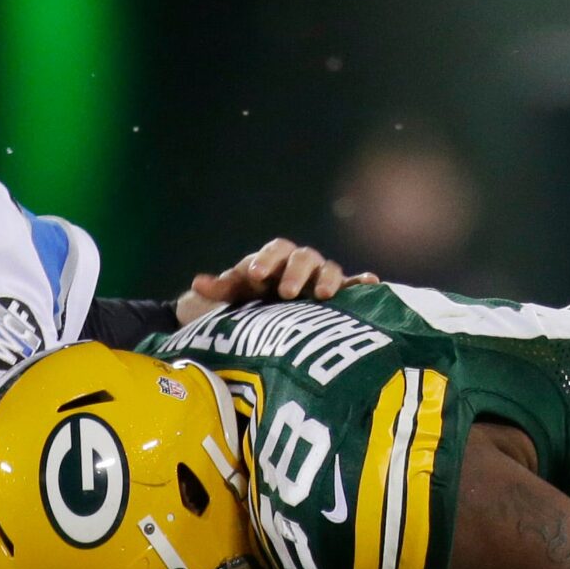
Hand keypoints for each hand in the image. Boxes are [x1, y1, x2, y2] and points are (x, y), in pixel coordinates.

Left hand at [175, 239, 378, 323]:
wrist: (265, 318)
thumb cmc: (249, 302)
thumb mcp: (231, 296)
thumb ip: (219, 289)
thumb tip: (199, 283)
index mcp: (275, 260)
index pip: (275, 250)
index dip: (267, 260)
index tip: (256, 276)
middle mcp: (300, 266)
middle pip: (303, 258)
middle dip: (295, 273)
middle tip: (285, 293)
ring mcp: (321, 279)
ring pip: (329, 269)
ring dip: (327, 279)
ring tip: (322, 295)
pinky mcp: (340, 296)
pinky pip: (354, 286)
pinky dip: (362, 283)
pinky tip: (370, 283)